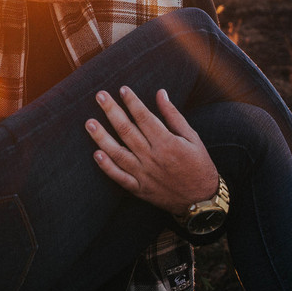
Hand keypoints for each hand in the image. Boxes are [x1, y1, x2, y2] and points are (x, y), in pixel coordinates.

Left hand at [86, 86, 218, 214]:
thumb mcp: (192, 137)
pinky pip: (120, 177)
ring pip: (118, 153)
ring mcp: (144, 174)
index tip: (122, 89)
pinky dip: (107, 167)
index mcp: (167, 143)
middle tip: (100, 96)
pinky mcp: (140, 189)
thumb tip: (160, 93)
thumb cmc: (199, 165)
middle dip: (112, 111)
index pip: (144, 117)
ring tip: (89, 123)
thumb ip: (174, 116)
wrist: (202, 201)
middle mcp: (153, 157)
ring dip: (102, 137)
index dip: (132, 102)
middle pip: (127, 131)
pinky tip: (96, 154)